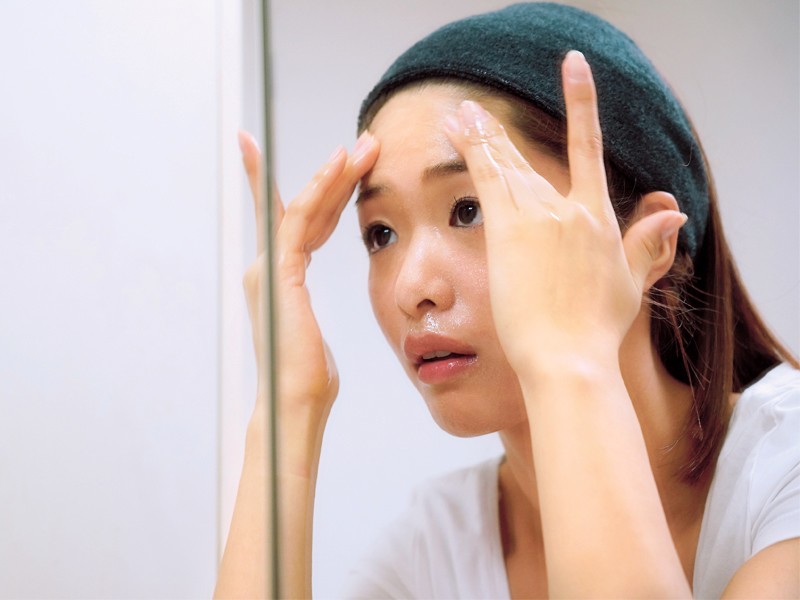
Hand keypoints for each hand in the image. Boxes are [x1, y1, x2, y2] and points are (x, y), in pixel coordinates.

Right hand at [238, 131, 378, 418]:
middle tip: (366, 145)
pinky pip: (301, 219)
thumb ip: (307, 309)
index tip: (340, 163)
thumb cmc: (309, 378)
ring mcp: (270, 267)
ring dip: (333, 174)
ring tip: (363, 147)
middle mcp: (269, 267)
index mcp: (280, 278)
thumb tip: (312, 316)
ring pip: (303, 206)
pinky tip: (339, 166)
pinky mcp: (280, 272)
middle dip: (335, 174)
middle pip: (305, 208)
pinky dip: (319, 189)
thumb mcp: (313, 333)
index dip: (321, 191)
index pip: (302, 223)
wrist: (297, 404)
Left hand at [444, 51, 685, 376]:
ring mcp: (538, 217)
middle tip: (472, 110)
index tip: (573, 69)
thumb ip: (645, 243)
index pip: (589, 149)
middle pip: (529, 158)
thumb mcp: (631, 283)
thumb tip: (676, 213)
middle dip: (498, 134)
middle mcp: (568, 208)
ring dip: (479, 137)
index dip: (582, 103)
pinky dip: (471, 152)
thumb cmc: (597, 329)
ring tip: (457, 114)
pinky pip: (486, 180)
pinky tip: (454, 133)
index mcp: (598, 217)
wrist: (568, 356)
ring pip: (503, 164)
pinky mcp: (508, 230)